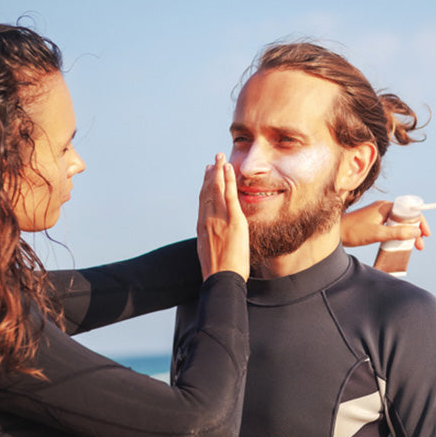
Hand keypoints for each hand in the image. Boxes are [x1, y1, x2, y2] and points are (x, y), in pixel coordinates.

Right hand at [197, 153, 248, 280]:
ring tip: (220, 157)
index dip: (204, 186)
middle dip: (210, 174)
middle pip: (207, 191)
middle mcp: (207, 219)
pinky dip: (229, 180)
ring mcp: (219, 218)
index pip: (203, 201)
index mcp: (202, 227)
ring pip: (217, 189)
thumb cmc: (218, 273)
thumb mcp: (210, 253)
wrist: (221, 279)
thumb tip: (215, 240)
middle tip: (213, 160)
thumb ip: (212, 241)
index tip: (206, 175)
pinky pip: (230, 195)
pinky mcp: (233, 220)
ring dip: (219, 171)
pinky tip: (229, 169)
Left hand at [340, 200, 430, 249]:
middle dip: (415, 231)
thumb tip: (417, 232)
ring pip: (398, 222)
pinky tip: (400, 243)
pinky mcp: (374, 221)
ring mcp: (378, 214)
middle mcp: (383, 207)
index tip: (426, 234)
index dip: (420, 222)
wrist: (334, 232)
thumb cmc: (354, 231)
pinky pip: (391, 226)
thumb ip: (398, 233)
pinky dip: (398, 234)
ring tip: (412, 247)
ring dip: (407, 234)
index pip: (409, 211)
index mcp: (386, 206)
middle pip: (405, 217)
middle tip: (420, 246)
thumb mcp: (378, 234)